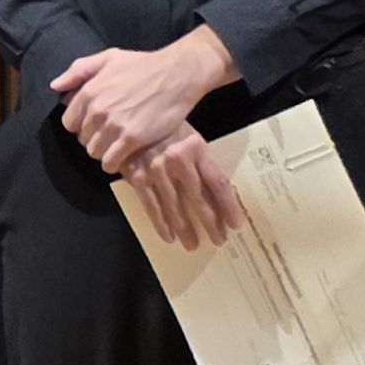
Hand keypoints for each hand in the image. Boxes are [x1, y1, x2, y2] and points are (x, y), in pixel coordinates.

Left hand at [51, 29, 237, 179]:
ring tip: (117, 145)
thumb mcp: (108, 59)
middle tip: (110, 135)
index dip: (81, 126)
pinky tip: (123, 156)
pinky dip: (114, 163)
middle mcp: (97, 110)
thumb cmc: (143, 65)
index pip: (69, 123)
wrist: (177, 74)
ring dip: (104, 152)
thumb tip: (55, 86)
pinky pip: (111, 162)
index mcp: (88, 92)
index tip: (95, 125)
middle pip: (83, 139)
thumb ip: (78, 71)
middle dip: (95, 138)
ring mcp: (115, 126)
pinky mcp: (132, 139)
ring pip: (95, 152)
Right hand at [123, 127, 246, 251]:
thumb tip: (220, 191)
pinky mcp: (138, 176)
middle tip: (219, 240)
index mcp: (196, 148)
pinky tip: (168, 237)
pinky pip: (151, 205)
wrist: (129, 120)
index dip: (228, 205)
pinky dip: (161, 223)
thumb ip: (201, 161)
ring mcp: (157, 169)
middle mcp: (178, 159)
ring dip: (185, 228)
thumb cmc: (163, 129)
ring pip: (175, 206)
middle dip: (211, 222)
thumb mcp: (188, 137)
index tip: (235, 223)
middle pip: (200, 198)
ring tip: (193, 244)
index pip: (218, 182)